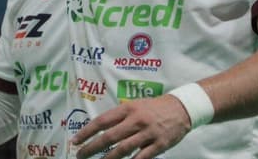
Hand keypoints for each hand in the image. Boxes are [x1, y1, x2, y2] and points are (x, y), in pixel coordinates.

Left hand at [72, 95, 190, 158]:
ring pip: (123, 149)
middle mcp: (136, 120)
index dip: (87, 131)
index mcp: (128, 108)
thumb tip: (99, 128)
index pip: (102, 121)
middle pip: (109, 137)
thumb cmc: (154, 107)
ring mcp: (148, 133)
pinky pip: (142, 157)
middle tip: (80, 155)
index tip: (75, 140)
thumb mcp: (135, 105)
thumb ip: (119, 115)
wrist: (181, 108)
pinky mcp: (159, 144)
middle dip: (92, 147)